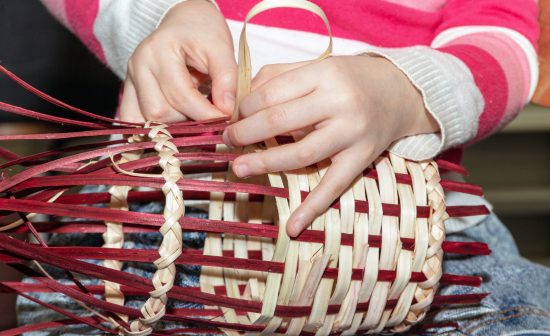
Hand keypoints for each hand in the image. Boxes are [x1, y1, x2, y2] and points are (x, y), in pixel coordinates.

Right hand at [120, 0, 235, 122]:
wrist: (186, 22)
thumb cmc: (204, 33)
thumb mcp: (222, 48)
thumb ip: (227, 78)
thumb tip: (226, 111)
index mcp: (159, 51)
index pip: (180, 95)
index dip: (206, 113)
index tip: (225, 117)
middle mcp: (138, 66)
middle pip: (160, 113)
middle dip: (189, 120)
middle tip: (210, 114)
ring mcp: (130, 80)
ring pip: (147, 121)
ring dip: (174, 126)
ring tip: (194, 114)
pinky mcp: (129, 92)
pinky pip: (135, 121)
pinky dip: (155, 128)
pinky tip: (175, 125)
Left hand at [223, 55, 438, 236]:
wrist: (400, 92)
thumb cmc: (350, 79)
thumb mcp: (317, 67)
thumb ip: (279, 77)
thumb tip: (241, 101)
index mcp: (324, 74)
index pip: (272, 92)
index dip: (245, 108)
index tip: (234, 117)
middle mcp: (340, 102)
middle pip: (281, 121)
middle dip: (246, 133)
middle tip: (228, 141)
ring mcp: (352, 133)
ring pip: (301, 154)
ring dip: (265, 163)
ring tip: (239, 168)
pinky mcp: (362, 158)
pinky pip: (334, 186)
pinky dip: (312, 208)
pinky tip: (292, 227)